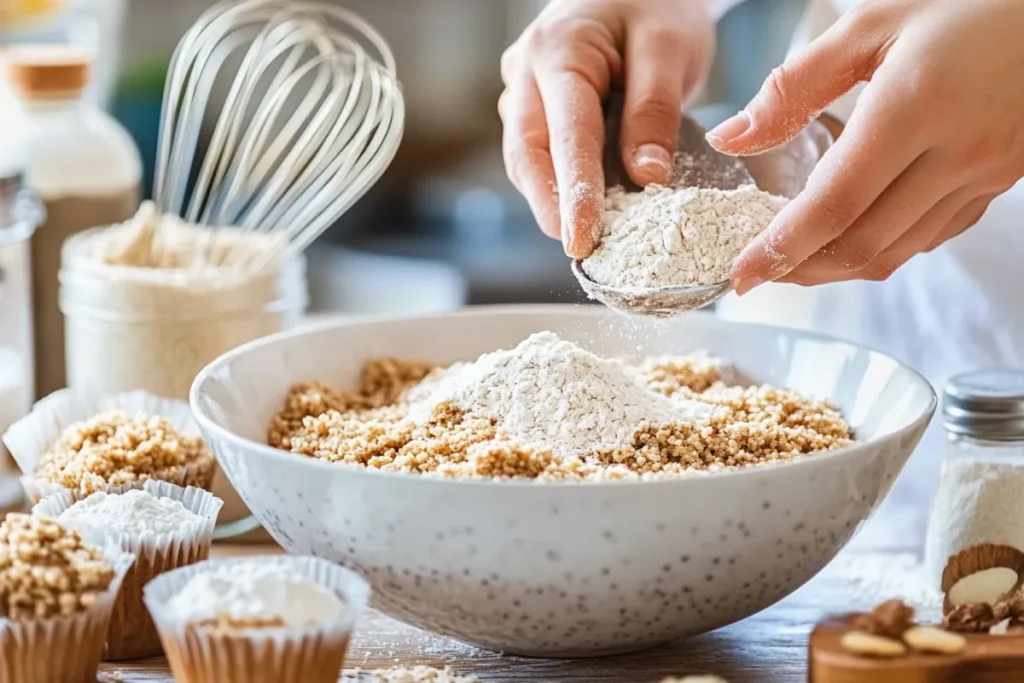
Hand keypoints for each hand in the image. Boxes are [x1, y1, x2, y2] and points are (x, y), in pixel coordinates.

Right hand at [499, 0, 714, 257]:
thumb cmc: (655, 2)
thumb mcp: (670, 47)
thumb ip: (655, 110)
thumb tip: (646, 179)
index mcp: (558, 51)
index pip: (565, 135)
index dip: (574, 192)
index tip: (583, 238)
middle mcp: (526, 72)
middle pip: (527, 154)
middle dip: (550, 206)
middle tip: (579, 249)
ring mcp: (522, 89)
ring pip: (526, 158)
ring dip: (551, 199)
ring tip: (586, 235)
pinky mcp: (532, 105)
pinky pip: (538, 152)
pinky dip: (557, 182)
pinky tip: (584, 205)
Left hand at [706, 0, 1023, 292]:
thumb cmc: (965, 4)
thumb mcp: (871, 25)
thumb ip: (794, 85)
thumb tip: (731, 138)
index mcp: (914, 106)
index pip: (835, 203)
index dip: (781, 248)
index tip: (742, 274)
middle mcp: (956, 151)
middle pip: (863, 243)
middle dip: (801, 270)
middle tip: (761, 268)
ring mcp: (983, 174)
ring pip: (897, 252)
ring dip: (838, 268)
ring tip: (794, 259)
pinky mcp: (997, 185)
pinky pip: (930, 238)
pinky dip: (882, 249)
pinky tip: (851, 235)